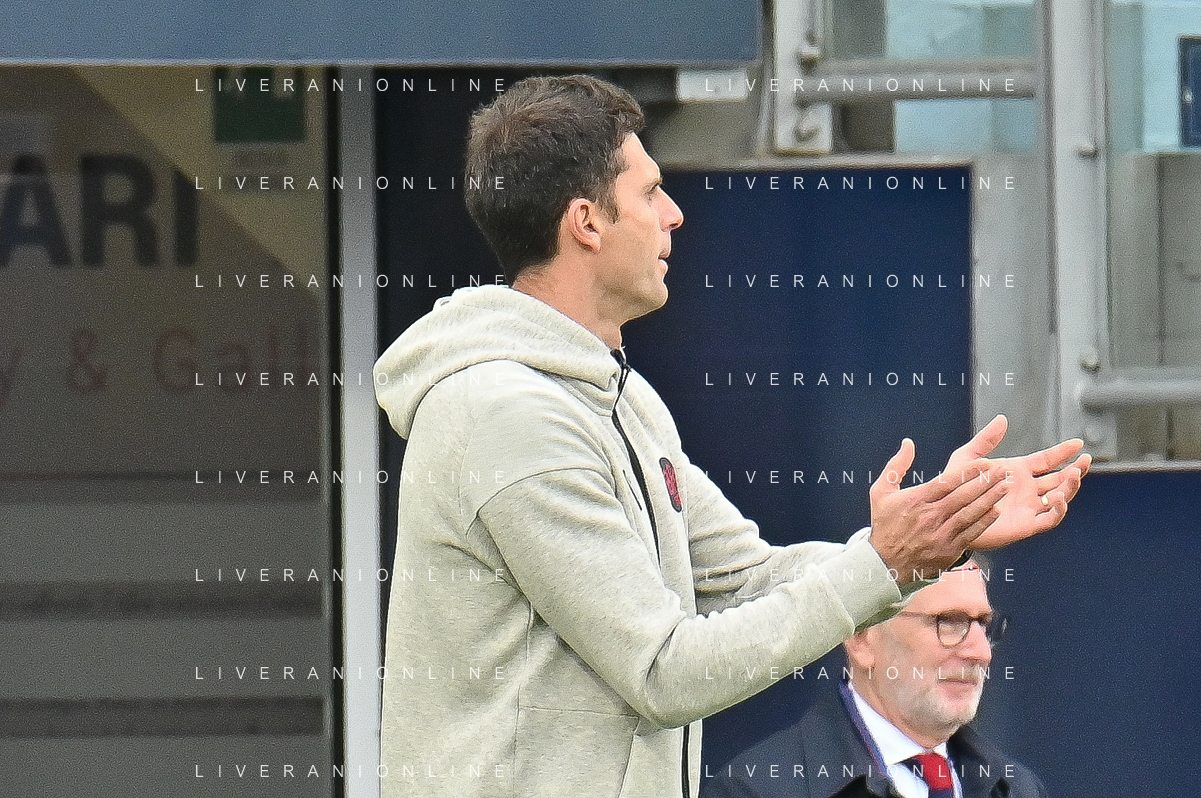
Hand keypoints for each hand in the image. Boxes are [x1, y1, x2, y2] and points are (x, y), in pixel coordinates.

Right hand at [869, 437, 1010, 583]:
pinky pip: (971, 532)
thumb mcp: (880, 492)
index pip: (948, 482)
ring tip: (1005, 486)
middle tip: (1003, 470)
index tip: (985, 462)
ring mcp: (941, 533)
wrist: (885, 563)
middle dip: (986, 481)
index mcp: (917, 499)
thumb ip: (896, 466)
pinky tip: (996, 510)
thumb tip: (908, 444)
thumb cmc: (885, 525)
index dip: (969, 471)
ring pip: (970, 513)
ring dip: (990, 498)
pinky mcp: (949, 549)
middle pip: (964, 495)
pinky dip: (984, 521)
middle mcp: (931, 515)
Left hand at [943, 414, 1090, 548]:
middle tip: (1084, 461)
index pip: (1047, 460)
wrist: (946, 513)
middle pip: (1059, 479)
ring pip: (1059, 498)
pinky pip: (1049, 519)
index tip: (1077, 444)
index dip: (1063, 452)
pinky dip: (1058, 510)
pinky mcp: (1025, 525)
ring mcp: (1028, 507)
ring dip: (1070, 488)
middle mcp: (1027, 489)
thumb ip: (985, 439)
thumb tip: (1002, 419)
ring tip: (1074, 475)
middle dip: (1075, 470)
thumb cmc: (954, 486)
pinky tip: (1059, 498)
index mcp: (1017, 471)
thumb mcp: (968, 457)